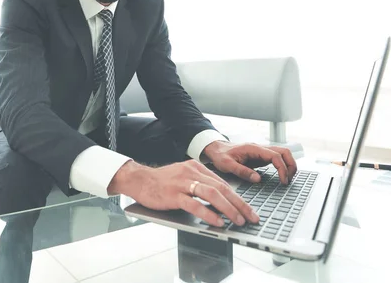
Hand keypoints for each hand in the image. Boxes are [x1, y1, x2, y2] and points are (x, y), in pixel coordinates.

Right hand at [108, 160, 259, 226]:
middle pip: (222, 188)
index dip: (239, 198)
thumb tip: (222, 202)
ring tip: (238, 220)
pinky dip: (209, 214)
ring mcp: (183, 183)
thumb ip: (201, 185)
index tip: (249, 210)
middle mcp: (192, 172)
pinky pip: (195, 204)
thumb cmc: (162, 182)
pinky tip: (218, 222)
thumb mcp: (184, 178)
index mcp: (197, 167)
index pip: (223, 184)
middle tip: (251, 217)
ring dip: (229, 209)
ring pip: (212, 194)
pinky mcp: (173, 194)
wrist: (139, 180)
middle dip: (240, 204)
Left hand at [203, 141, 297, 184]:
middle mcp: (260, 148)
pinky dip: (282, 166)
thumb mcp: (227, 165)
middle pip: (284, 151)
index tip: (283, 181)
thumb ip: (242, 171)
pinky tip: (281, 176)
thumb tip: (258, 179)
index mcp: (253, 148)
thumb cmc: (220, 155)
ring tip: (287, 179)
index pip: (275, 156)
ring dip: (288, 165)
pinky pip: (276, 159)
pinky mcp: (261, 157)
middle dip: (291, 165)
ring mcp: (261, 152)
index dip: (282, 168)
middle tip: (289, 180)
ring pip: (282, 153)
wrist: (216, 149)